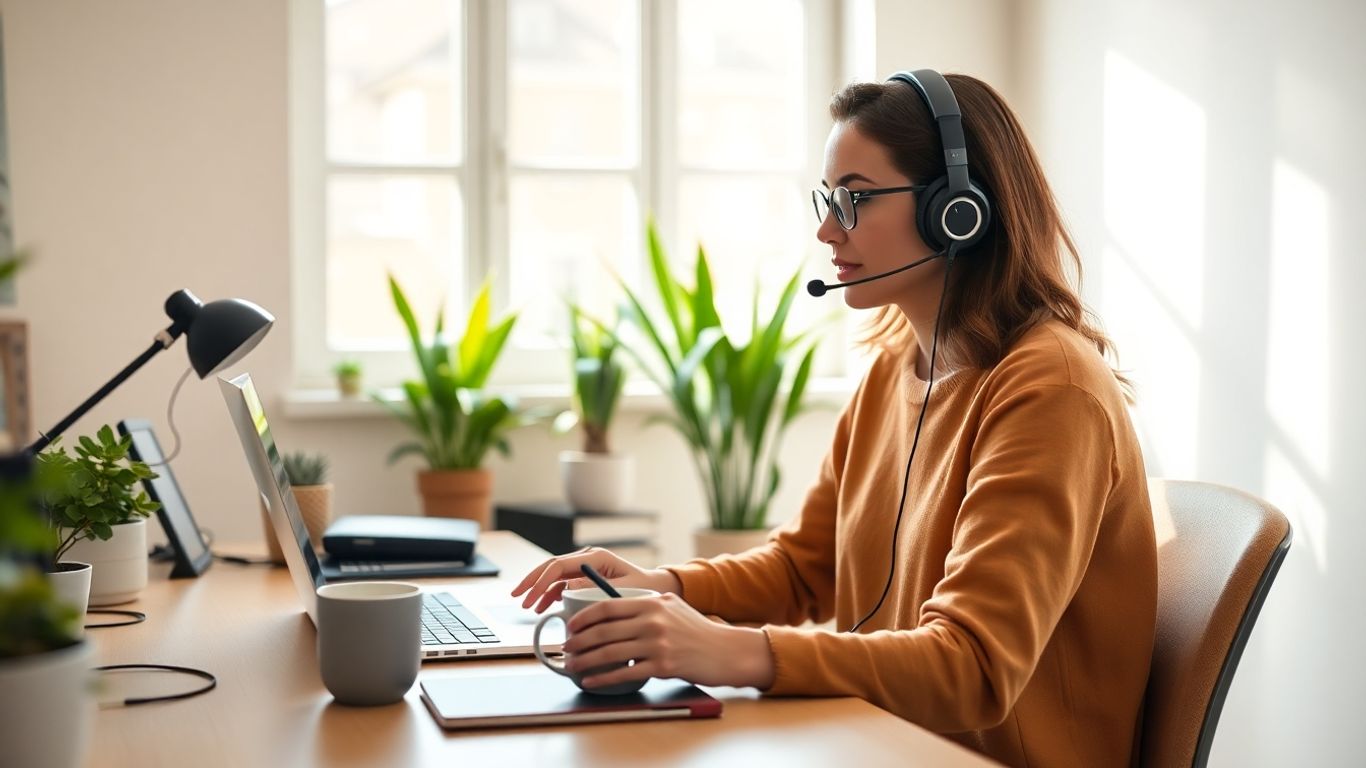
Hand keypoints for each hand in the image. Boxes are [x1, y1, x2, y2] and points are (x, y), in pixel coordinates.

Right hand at [511, 547, 681, 612]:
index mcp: (595, 557)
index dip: (540, 580)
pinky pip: (562, 583)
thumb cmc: (643, 588)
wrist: (655, 589)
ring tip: (528, 606)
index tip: (529, 596)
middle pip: (551, 566)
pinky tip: (543, 606)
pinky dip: (550, 594)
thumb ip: (593, 587)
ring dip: (539, 589)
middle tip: (518, 597)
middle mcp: (587, 558)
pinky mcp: (585, 577)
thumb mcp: (620, 589)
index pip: (559, 565)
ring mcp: (584, 567)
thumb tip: (566, 587)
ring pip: (554, 575)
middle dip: (532, 582)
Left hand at [561, 593, 775, 689]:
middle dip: (578, 641)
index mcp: (652, 601)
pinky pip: (624, 673)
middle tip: (565, 648)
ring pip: (610, 653)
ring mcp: (658, 644)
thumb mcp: (672, 606)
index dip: (584, 617)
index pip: (608, 606)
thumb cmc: (696, 630)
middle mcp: (653, 620)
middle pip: (604, 631)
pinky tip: (591, 681)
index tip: (571, 626)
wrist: (725, 651)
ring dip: (585, 661)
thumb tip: (613, 608)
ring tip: (572, 666)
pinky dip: (603, 678)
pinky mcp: (663, 666)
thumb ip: (646, 604)